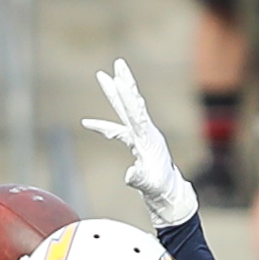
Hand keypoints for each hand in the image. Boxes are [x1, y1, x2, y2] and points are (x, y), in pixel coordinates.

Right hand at [83, 57, 197, 226]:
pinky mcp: (137, 145)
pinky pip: (118, 132)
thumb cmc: (161, 190)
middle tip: (117, 63)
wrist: (169, 196)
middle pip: (131, 103)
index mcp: (149, 138)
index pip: (135, 112)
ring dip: (115, 96)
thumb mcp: (149, 186)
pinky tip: (89, 124)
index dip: (127, 96)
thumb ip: (139, 178)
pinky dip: (104, 128)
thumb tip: (129, 175)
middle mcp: (146, 133)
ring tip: (105, 78)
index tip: (118, 79)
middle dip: (123, 83)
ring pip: (125, 112)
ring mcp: (142, 138)